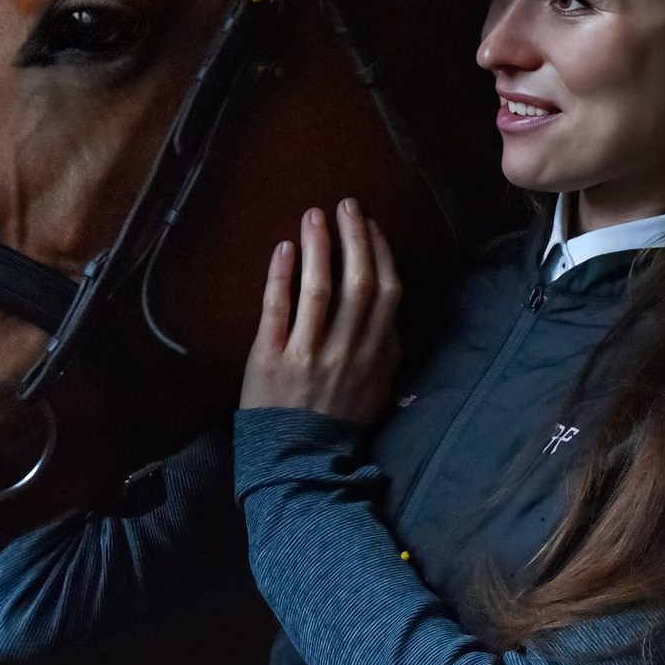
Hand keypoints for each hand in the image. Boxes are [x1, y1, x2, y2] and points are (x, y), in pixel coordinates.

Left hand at [240, 199, 403, 424]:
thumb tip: (394, 309)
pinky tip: (283, 248)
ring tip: (313, 215)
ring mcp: (308, 354)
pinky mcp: (271, 358)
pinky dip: (281, 275)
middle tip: (345, 205)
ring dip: (318, 247)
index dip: (380, 254)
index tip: (370, 225)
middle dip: (354, 238)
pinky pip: (277, 309)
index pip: (386, 293)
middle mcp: (346, 351)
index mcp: (375, 355)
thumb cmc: (337, 420)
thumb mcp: (378, 389)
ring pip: (319, 291)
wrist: (296, 460)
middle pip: (357, 284)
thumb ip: (388, 350)